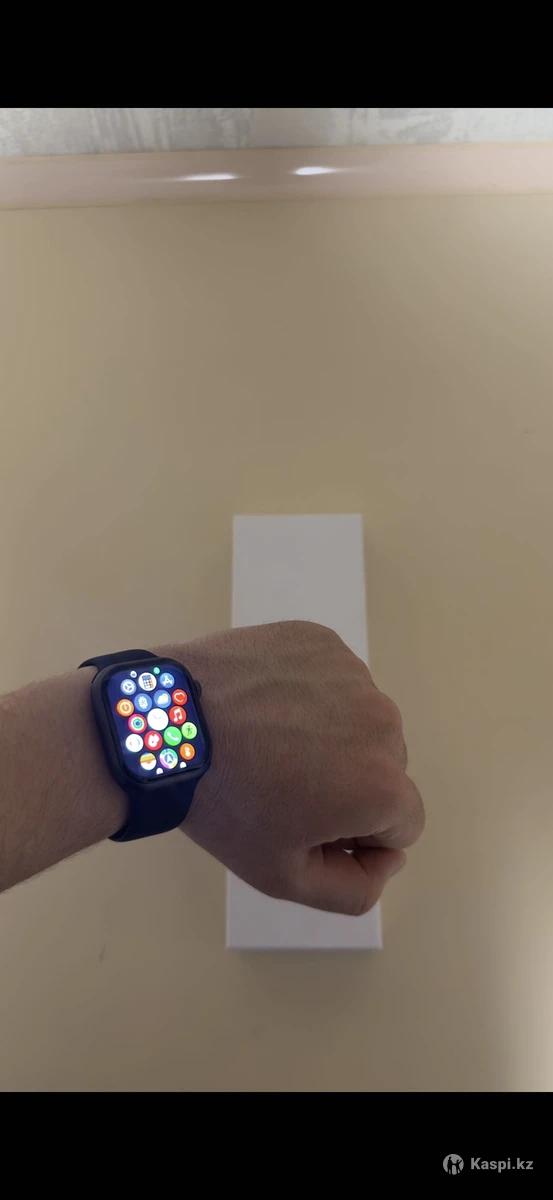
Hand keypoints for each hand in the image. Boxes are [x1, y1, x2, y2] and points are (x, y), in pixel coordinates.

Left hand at [163, 621, 424, 914]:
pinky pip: (333, 679)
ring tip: (267, 742)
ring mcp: (352, 674)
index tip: (306, 825)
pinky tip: (263, 705)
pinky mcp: (320, 640)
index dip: (358, 836)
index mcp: (384, 784)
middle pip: (386, 767)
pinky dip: (309, 694)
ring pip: (360, 720)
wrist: (163, 725)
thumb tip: (388, 857)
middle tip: (281, 784)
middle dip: (348, 782)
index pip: (402, 823)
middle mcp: (384, 722)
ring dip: (330, 735)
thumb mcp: (284, 878)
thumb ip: (355, 890)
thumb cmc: (226, 806)